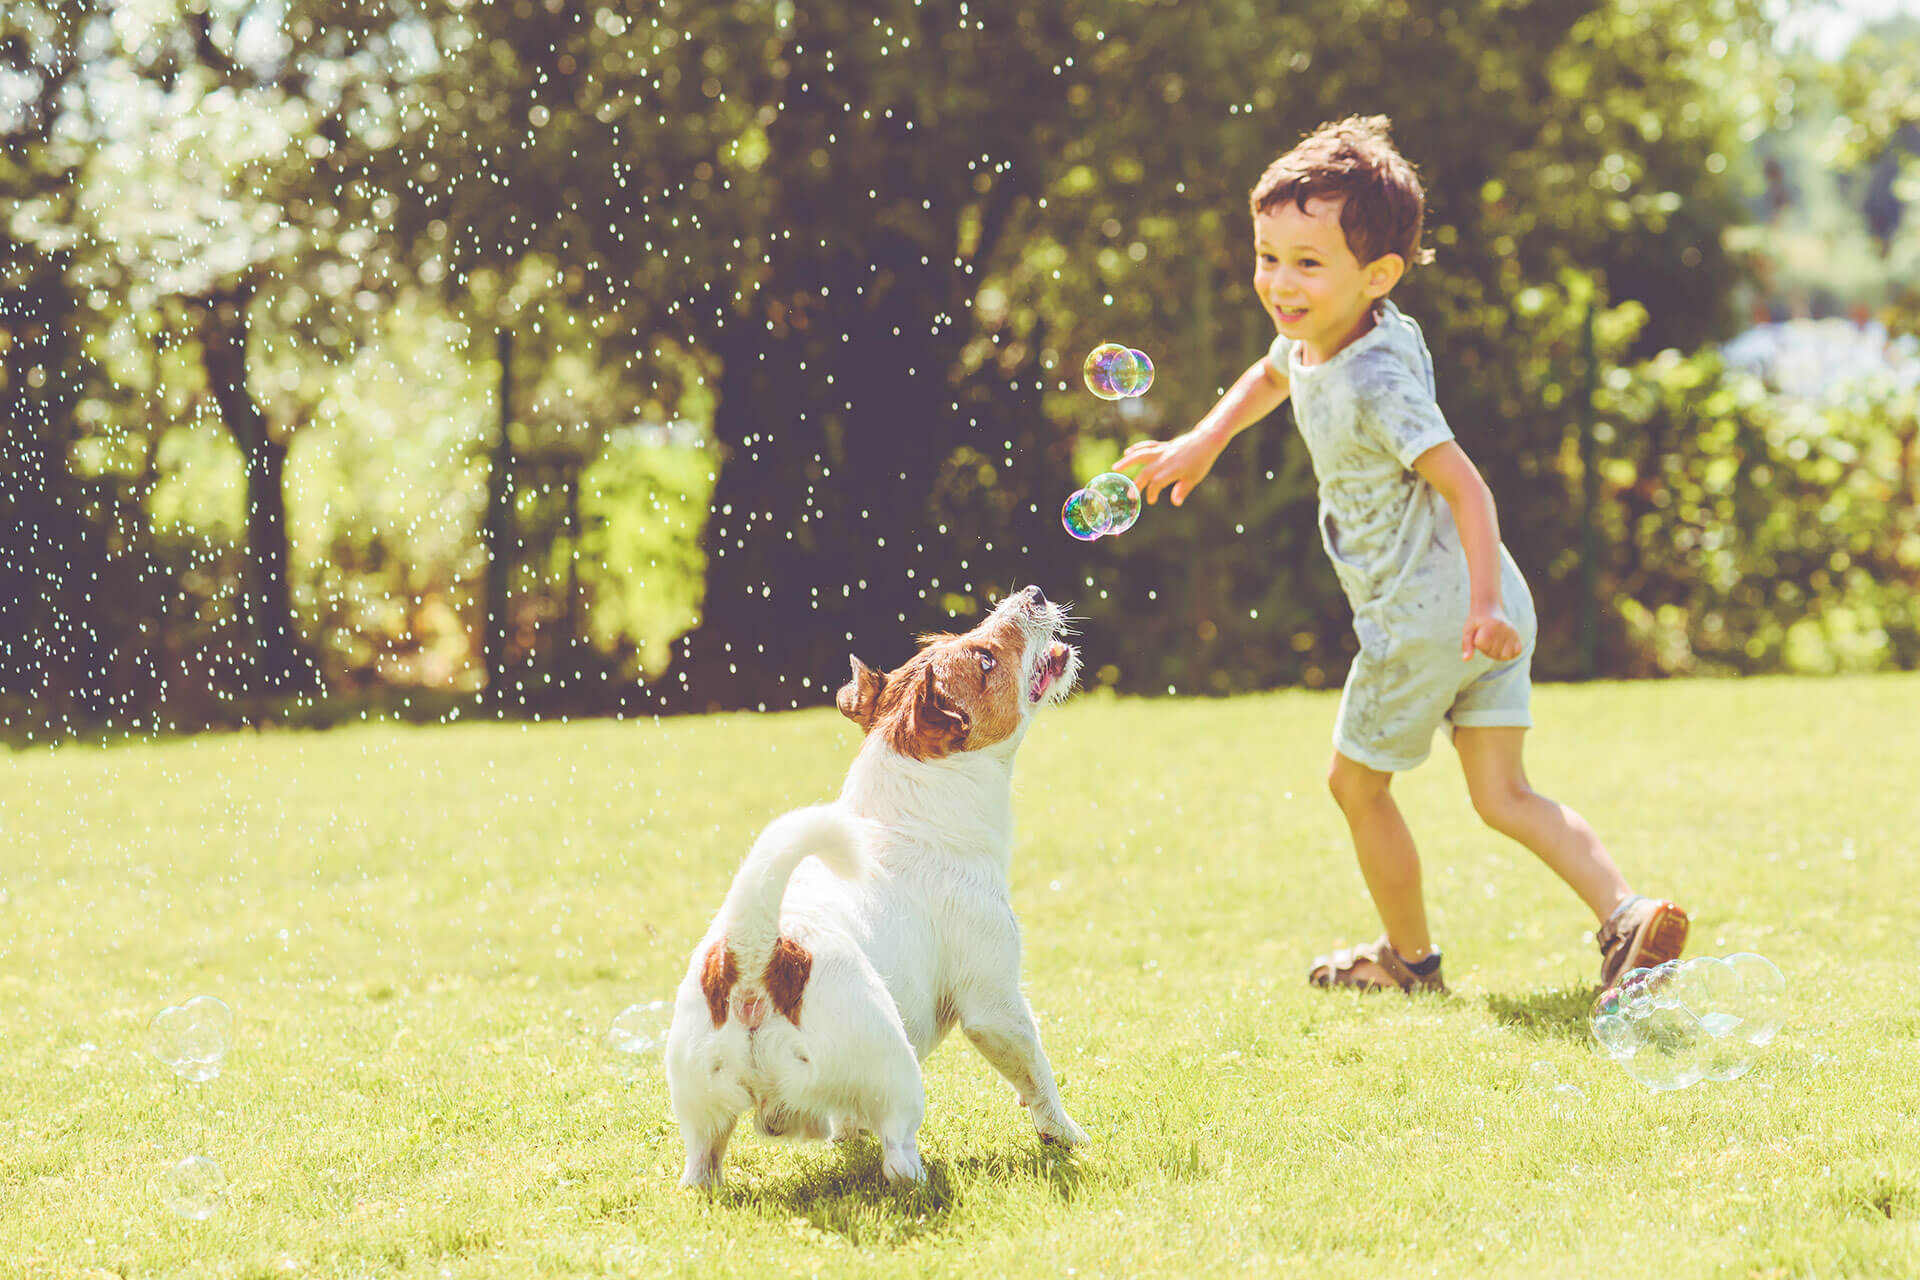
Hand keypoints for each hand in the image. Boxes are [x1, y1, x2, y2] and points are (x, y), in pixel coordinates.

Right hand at [1113, 426, 1227, 505]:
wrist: (1205, 441)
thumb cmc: (1201, 462)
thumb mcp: (1194, 478)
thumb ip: (1183, 490)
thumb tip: (1176, 502)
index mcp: (1173, 469)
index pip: (1157, 483)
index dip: (1152, 493)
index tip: (1152, 500)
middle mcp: (1165, 460)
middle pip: (1146, 472)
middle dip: (1136, 484)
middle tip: (1129, 495)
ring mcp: (1162, 451)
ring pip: (1141, 455)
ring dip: (1127, 462)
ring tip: (1115, 468)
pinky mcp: (1163, 446)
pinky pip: (1147, 446)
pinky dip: (1137, 448)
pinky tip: (1127, 452)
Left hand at [1461, 609, 1522, 661]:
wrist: (1489, 609)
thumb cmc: (1476, 622)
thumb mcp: (1468, 630)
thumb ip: (1466, 645)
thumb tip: (1465, 660)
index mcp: (1490, 627)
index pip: (1482, 647)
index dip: (1478, 645)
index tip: (1478, 636)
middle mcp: (1503, 629)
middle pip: (1493, 653)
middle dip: (1487, 650)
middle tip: (1486, 640)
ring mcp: (1512, 632)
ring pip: (1505, 656)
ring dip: (1497, 654)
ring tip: (1494, 645)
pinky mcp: (1517, 635)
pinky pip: (1517, 652)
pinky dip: (1510, 653)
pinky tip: (1503, 646)